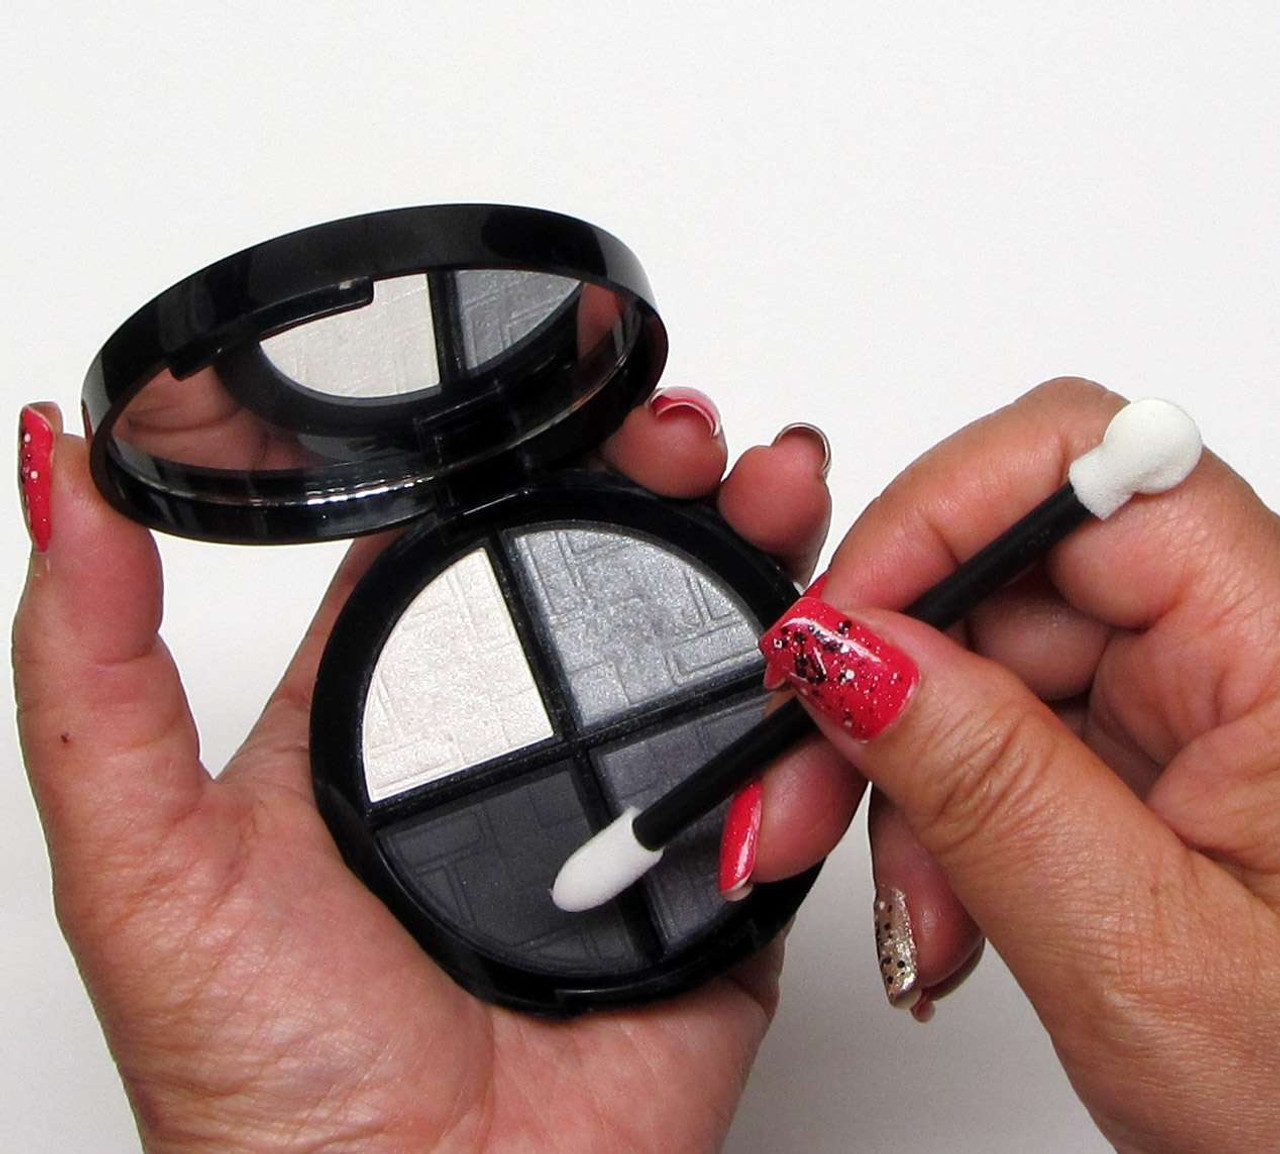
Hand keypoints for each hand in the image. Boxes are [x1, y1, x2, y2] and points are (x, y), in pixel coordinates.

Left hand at [13, 391, 830, 1151]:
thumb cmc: (267, 1088)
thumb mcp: (144, 860)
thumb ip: (93, 671)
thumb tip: (59, 481)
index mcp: (390, 712)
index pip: (464, 535)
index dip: (522, 450)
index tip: (569, 388)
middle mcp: (513, 740)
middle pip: (600, 566)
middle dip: (658, 475)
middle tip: (685, 434)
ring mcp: (621, 800)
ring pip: (705, 638)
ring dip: (752, 544)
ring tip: (769, 482)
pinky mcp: (711, 871)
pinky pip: (778, 758)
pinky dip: (814, 684)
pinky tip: (821, 623)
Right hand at [742, 378, 1279, 1151]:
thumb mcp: (1135, 951)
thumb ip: (983, 784)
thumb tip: (848, 651)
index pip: (1086, 463)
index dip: (932, 517)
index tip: (828, 631)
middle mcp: (1248, 647)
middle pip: (1008, 568)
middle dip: (879, 678)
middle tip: (796, 785)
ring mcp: (1196, 698)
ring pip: (984, 656)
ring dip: (905, 771)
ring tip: (908, 902)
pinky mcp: (1154, 748)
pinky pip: (1004, 727)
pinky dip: (943, 807)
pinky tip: (946, 898)